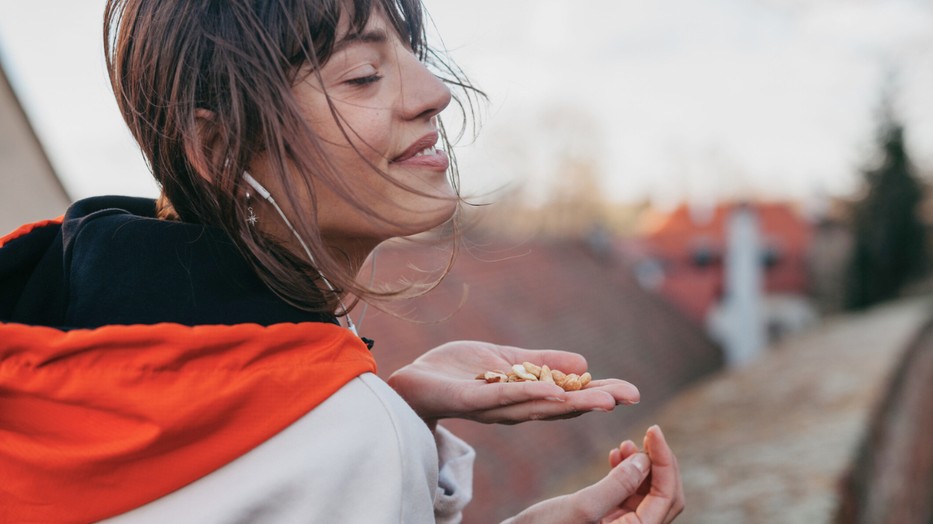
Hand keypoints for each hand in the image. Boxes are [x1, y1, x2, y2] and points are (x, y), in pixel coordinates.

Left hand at [386, 341, 639, 425]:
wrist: (414, 379)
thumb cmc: (459, 372)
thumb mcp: (508, 361)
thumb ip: (543, 362)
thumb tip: (584, 363)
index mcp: (525, 397)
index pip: (568, 397)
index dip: (599, 394)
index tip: (630, 391)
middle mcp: (515, 408)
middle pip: (561, 407)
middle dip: (596, 401)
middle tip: (630, 397)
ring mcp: (495, 406)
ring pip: (539, 406)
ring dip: (573, 402)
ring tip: (604, 398)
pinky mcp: (473, 401)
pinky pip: (505, 398)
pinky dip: (531, 394)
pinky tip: (554, 391)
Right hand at [503, 425, 684, 523]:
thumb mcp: (583, 507)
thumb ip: (619, 485)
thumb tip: (646, 459)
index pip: (667, 497)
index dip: (665, 461)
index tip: (653, 429)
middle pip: (665, 495)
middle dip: (658, 462)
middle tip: (648, 433)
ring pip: (648, 491)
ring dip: (642, 465)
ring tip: (624, 444)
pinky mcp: (610, 518)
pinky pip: (630, 493)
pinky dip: (627, 472)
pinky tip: (615, 455)